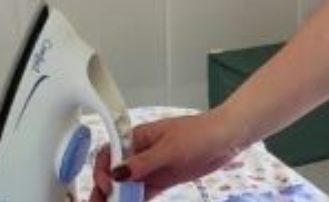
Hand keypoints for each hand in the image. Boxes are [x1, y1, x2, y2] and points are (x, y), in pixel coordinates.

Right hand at [86, 111, 245, 200]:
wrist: (225, 139)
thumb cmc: (199, 133)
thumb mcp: (169, 148)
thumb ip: (143, 163)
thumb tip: (118, 173)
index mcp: (137, 137)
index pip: (109, 153)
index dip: (103, 170)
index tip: (108, 184)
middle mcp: (140, 153)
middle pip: (114, 172)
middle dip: (104, 188)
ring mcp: (150, 167)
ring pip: (126, 185)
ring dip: (117, 197)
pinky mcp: (161, 180)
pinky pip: (142, 193)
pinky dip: (133, 201)